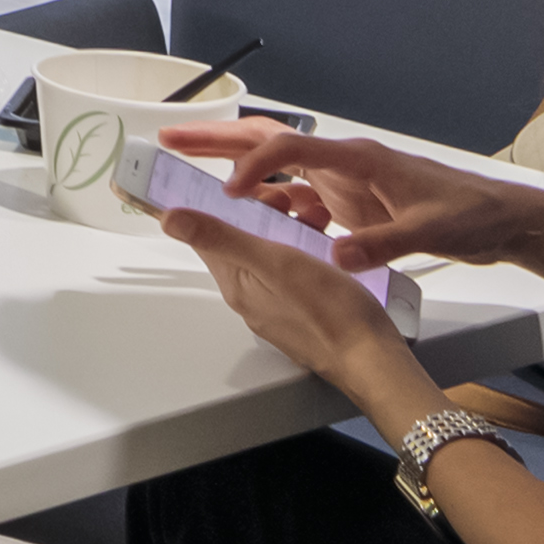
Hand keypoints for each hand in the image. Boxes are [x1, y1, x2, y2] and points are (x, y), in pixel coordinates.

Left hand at [156, 196, 417, 401]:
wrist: (372, 358)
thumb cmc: (330, 313)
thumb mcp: (272, 262)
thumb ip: (221, 238)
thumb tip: (170, 220)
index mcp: (236, 284)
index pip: (209, 237)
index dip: (219, 205)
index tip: (239, 185)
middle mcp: (251, 298)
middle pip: (242, 243)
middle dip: (262, 213)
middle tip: (288, 199)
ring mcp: (278, 306)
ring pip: (272, 255)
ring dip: (288, 229)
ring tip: (315, 218)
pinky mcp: (303, 311)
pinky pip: (294, 272)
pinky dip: (306, 250)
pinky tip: (326, 247)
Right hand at [168, 118, 543, 272]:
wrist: (501, 221)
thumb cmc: (470, 214)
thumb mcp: (428, 232)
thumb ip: (380, 243)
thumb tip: (336, 255)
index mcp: (358, 160)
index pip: (290, 150)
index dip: (253, 166)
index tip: (227, 191)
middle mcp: (344, 164)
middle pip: (269, 143)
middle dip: (218, 140)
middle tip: (170, 140)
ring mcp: (345, 183)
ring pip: (277, 170)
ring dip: (235, 169)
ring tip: (192, 174)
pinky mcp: (350, 203)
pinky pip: (298, 200)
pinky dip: (270, 205)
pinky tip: (255, 221)